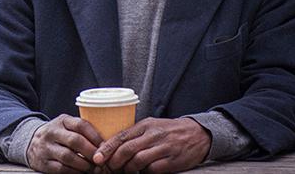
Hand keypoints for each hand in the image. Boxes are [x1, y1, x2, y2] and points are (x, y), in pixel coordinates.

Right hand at [26, 114, 102, 172]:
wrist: (31, 143)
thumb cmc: (57, 135)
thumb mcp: (66, 126)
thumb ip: (82, 130)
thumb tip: (106, 142)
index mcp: (61, 121)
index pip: (81, 125)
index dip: (95, 136)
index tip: (106, 146)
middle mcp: (51, 132)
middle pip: (75, 141)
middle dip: (91, 152)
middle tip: (101, 160)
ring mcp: (45, 147)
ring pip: (68, 156)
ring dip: (84, 164)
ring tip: (92, 167)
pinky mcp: (43, 162)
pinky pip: (61, 168)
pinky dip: (74, 171)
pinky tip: (81, 171)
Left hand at [92, 117, 210, 173]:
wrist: (197, 134)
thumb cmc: (169, 131)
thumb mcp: (151, 126)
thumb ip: (134, 134)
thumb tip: (112, 147)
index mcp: (145, 125)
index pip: (121, 136)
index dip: (106, 148)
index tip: (96, 158)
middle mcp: (153, 135)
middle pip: (127, 149)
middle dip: (114, 161)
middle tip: (109, 168)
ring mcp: (163, 147)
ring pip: (138, 161)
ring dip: (128, 169)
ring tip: (126, 171)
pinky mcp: (173, 160)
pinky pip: (153, 170)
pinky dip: (145, 173)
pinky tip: (142, 173)